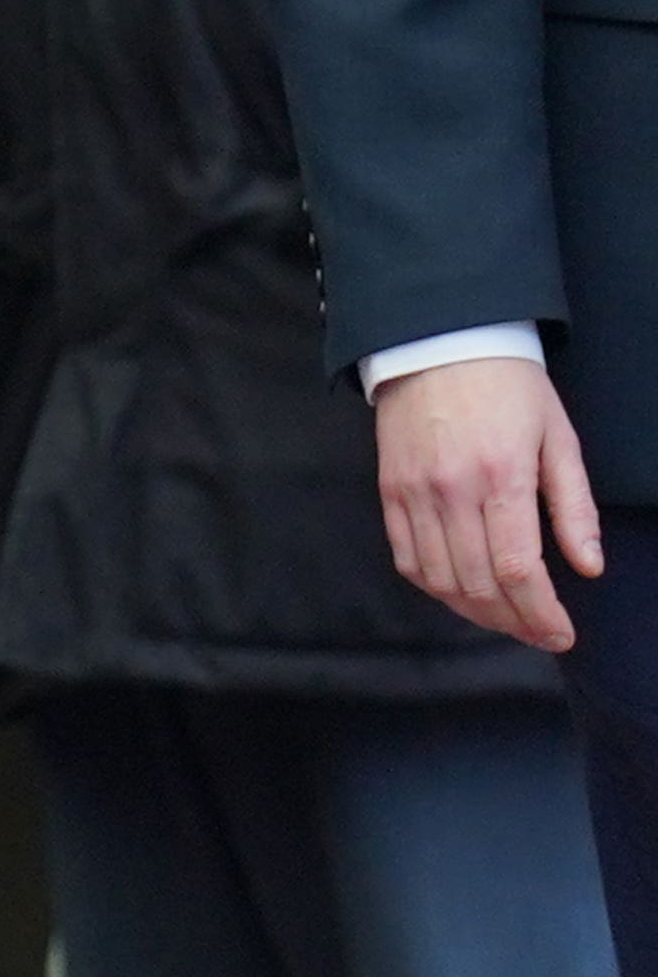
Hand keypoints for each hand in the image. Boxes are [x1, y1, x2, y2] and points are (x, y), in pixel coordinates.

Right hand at [376, 353, 603, 652]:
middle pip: (478, 584)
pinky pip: (407, 559)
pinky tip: (461, 592)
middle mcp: (451, 491)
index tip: (561, 635)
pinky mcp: (389, 492)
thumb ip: (574, 507)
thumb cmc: (510, 387)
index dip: (540, 613)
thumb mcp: (560, 439)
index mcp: (502, 476)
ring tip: (505, 618)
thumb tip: (587, 567)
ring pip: (439, 580)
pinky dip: (435, 587)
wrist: (439, 342)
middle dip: (513, 621)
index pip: (517, 569)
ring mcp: (414, 493)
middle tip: (540, 633)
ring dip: (475, 611)